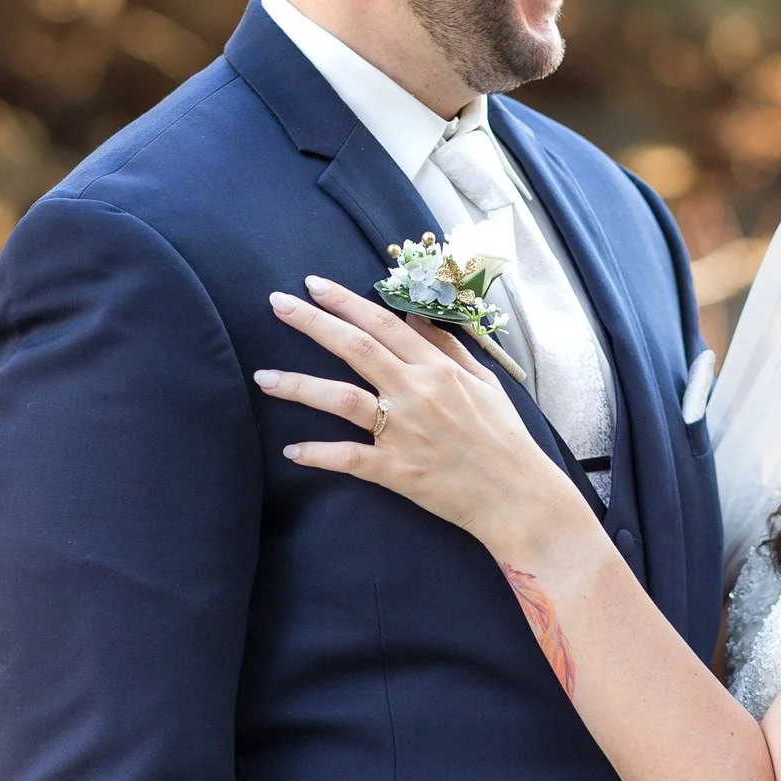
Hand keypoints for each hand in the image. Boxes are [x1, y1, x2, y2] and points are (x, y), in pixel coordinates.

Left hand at [258, 276, 593, 557]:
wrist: (517, 496)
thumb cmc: (504, 438)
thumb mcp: (484, 382)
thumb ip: (447, 347)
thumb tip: (414, 316)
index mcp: (438, 368)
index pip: (383, 323)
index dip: (345, 301)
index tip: (314, 285)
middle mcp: (417, 392)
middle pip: (355, 347)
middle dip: (312, 322)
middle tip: (276, 302)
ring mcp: (403, 432)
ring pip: (341, 399)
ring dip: (299, 385)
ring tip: (263, 377)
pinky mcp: (396, 470)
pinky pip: (348, 458)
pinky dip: (318, 454)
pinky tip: (292, 450)